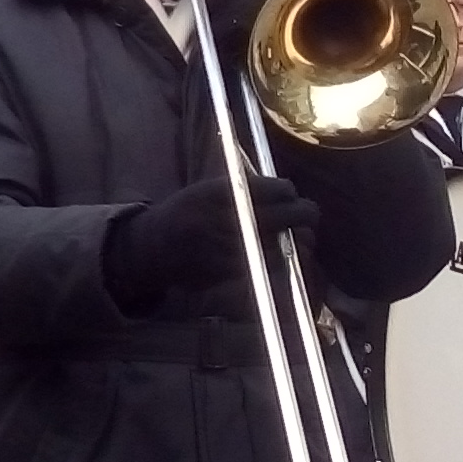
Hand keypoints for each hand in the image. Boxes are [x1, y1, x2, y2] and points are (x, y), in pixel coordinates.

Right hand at [101, 173, 314, 307]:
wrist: (154, 248)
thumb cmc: (187, 213)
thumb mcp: (209, 189)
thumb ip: (246, 189)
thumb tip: (290, 193)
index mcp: (224, 192)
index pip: (279, 189)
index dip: (290, 192)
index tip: (292, 195)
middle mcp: (230, 218)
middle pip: (291, 216)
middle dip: (306, 214)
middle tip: (308, 215)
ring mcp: (233, 248)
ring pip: (286, 245)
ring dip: (299, 242)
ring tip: (300, 237)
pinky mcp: (233, 273)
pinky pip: (270, 267)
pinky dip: (281, 261)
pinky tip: (280, 255)